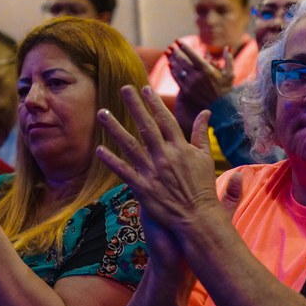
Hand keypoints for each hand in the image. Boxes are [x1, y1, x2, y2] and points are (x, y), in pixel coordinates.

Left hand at [96, 85, 219, 230]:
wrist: (198, 217)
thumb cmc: (203, 187)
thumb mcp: (205, 157)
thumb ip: (202, 133)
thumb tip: (206, 111)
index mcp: (180, 148)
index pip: (165, 120)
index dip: (154, 103)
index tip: (144, 88)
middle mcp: (165, 156)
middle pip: (146, 126)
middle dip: (134, 106)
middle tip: (124, 89)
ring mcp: (152, 172)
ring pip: (130, 145)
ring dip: (115, 128)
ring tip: (102, 112)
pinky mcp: (143, 188)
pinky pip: (124, 171)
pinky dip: (111, 161)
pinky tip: (99, 149)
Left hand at [168, 41, 234, 108]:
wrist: (221, 107)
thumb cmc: (226, 90)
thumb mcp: (230, 74)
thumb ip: (228, 59)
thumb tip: (228, 47)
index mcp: (207, 70)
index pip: (192, 55)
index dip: (184, 47)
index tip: (178, 41)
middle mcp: (197, 76)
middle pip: (183, 61)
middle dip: (175, 52)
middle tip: (171, 46)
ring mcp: (191, 84)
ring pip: (178, 69)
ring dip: (172, 60)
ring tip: (168, 53)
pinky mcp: (187, 91)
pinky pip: (177, 79)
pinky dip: (173, 71)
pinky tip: (170, 66)